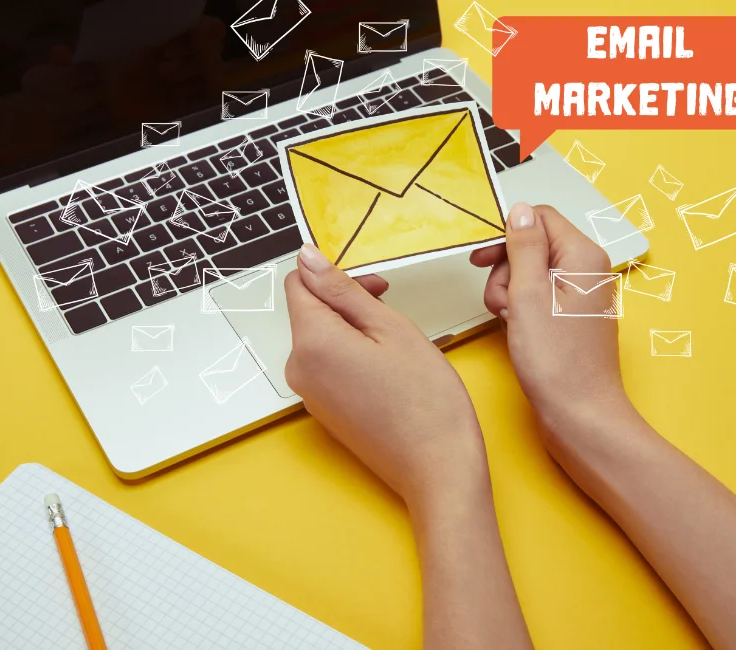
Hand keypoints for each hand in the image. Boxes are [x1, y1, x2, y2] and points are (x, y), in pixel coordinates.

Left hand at [285, 244, 489, 509]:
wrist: (437, 468)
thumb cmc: (425, 400)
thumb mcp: (390, 327)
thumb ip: (343, 290)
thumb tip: (307, 258)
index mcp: (311, 343)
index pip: (298, 283)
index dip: (334, 274)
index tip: (372, 283)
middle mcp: (298, 369)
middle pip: (309, 311)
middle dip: (346, 301)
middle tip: (392, 307)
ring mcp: (309, 393)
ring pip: (321, 338)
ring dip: (353, 327)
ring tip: (395, 342)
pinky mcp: (323, 410)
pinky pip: (329, 365)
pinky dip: (353, 354)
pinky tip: (388, 367)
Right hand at [470, 203, 633, 441]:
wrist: (579, 416)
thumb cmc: (557, 361)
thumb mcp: (529, 294)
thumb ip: (523, 247)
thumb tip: (519, 209)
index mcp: (583, 256)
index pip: (539, 219)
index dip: (506, 235)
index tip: (481, 259)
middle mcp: (586, 271)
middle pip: (531, 246)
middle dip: (506, 271)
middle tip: (505, 303)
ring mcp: (578, 296)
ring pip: (529, 274)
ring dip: (509, 294)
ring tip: (511, 322)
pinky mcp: (569, 318)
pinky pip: (536, 298)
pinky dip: (519, 310)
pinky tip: (517, 331)